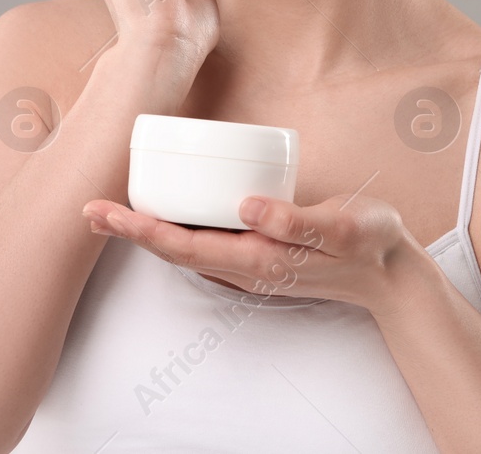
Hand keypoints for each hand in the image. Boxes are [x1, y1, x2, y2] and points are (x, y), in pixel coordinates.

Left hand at [81, 192, 421, 314]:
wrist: (391, 275)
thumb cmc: (368, 243)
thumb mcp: (341, 226)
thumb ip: (295, 219)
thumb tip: (246, 206)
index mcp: (257, 259)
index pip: (182, 246)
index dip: (138, 229)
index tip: (103, 212)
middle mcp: (244, 266)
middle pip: (172, 249)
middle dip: (129, 229)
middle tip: (89, 206)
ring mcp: (249, 264)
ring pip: (185, 248)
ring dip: (147, 229)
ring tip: (114, 207)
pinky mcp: (257, 254)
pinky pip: (203, 243)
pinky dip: (175, 228)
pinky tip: (167, 211)